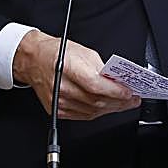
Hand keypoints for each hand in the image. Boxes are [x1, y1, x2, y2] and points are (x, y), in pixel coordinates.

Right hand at [13, 30, 139, 120]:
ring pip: (91, 111)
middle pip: (96, 101)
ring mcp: (58, 101)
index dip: (115, 91)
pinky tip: (107, 107)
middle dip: (119, 102)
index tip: (129, 92)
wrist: (34, 60)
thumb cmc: (57, 52)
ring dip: (111, 109)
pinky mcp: (57, 110)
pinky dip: (98, 113)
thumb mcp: (84, 52)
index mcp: (68, 68)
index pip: (96, 86)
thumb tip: (118, 80)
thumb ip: (101, 68)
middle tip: (133, 100)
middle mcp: (61, 87)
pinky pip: (82, 115)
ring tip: (124, 104)